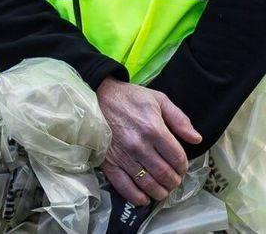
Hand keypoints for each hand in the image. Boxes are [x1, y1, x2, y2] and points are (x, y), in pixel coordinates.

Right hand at [96, 79, 200, 205]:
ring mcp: (122, 155)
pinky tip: (144, 198)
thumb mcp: (159, 100)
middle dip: (174, 181)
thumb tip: (196, 139)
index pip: (177, 159)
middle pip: (164, 174)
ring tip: (162, 190)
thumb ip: (180, 119)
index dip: (183, 167)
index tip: (181, 167)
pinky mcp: (108, 161)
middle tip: (173, 180)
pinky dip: (137, 197)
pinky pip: (124, 185)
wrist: (97, 95)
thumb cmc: (129, 98)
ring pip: (148, 183)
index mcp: (154, 130)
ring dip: (160, 191)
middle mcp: (139, 146)